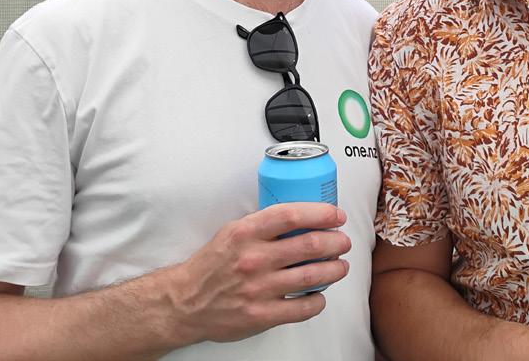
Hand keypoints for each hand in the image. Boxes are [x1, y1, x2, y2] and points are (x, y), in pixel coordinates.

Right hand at [163, 202, 351, 344]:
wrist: (185, 302)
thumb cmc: (212, 265)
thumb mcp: (232, 232)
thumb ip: (263, 224)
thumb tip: (301, 216)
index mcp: (245, 233)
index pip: (292, 215)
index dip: (321, 213)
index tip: (336, 215)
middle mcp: (254, 259)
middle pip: (310, 244)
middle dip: (336, 242)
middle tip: (343, 242)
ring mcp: (259, 289)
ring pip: (312, 276)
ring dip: (335, 269)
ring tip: (340, 266)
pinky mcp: (262, 315)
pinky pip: (303, 308)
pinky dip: (318, 300)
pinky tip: (320, 295)